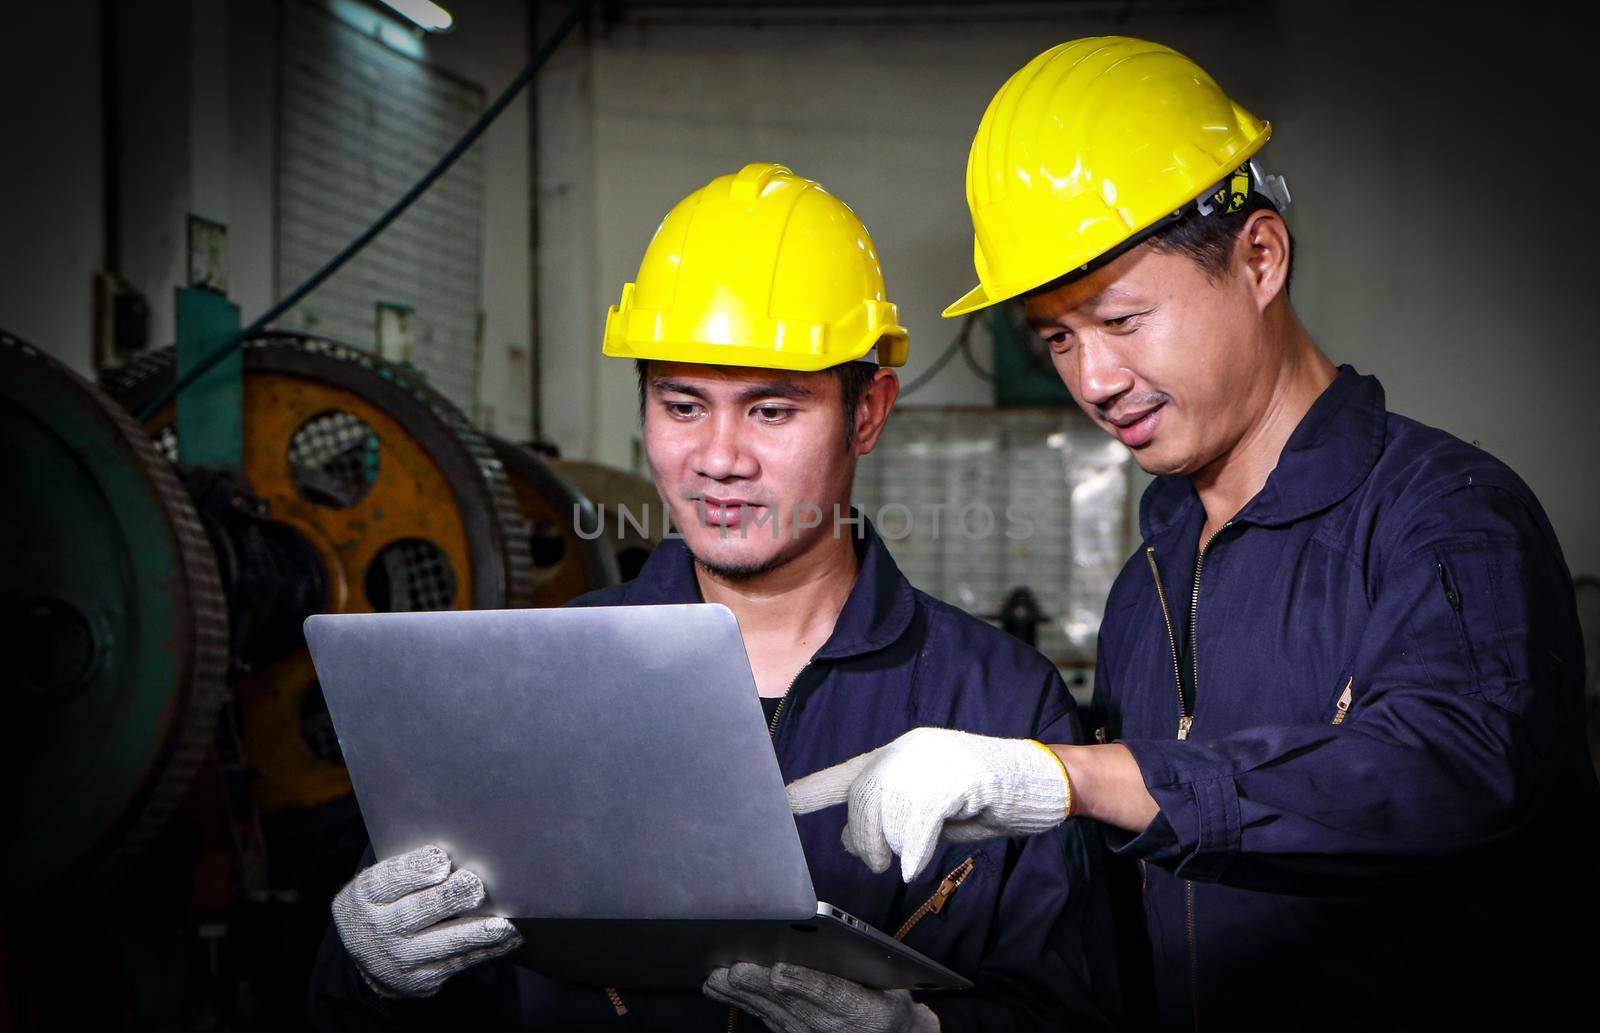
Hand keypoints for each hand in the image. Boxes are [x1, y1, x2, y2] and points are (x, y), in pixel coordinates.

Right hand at [331, 844, 523, 997]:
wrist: (366, 955)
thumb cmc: (386, 903)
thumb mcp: (383, 881)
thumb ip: (411, 867)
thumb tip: (453, 856)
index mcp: (368, 895)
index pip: (390, 880)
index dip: (416, 870)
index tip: (442, 860)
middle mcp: (379, 929)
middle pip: (417, 912)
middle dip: (449, 899)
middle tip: (475, 887)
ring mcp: (400, 958)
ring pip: (442, 943)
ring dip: (475, 933)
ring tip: (502, 925)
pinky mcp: (421, 979)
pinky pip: (458, 963)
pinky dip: (486, 950)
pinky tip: (508, 938)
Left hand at [704, 962, 939, 1032]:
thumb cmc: (885, 1001)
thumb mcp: (889, 985)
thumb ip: (861, 965)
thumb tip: (829, 938)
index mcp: (859, 1009)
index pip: (830, 994)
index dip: (803, 983)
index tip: (779, 971)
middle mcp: (828, 1026)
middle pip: (789, 1002)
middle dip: (758, 985)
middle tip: (734, 968)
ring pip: (768, 1011)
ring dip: (741, 994)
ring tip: (716, 975)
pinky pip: (762, 1016)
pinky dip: (740, 1001)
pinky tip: (719, 988)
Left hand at [786, 728, 1069, 880]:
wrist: (1038, 780)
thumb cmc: (981, 800)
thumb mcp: (924, 813)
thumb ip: (888, 820)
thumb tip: (851, 841)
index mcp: (896, 755)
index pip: (842, 775)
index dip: (808, 791)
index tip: (777, 802)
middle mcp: (907, 750)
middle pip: (861, 798)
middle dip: (864, 840)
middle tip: (878, 862)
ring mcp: (932, 759)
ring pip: (887, 810)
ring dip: (891, 847)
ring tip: (906, 860)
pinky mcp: (958, 775)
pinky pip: (920, 818)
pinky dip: (914, 850)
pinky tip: (916, 866)